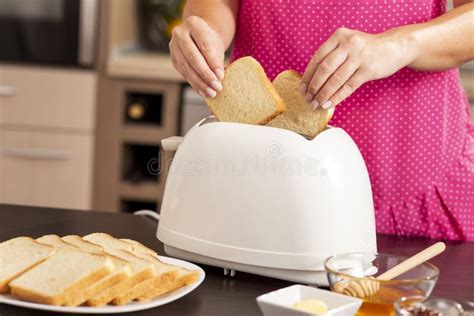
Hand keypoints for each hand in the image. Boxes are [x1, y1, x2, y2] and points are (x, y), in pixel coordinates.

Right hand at [170, 16, 225, 97]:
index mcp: (193, 24)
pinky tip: (203, 91)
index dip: (213, 62)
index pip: (204, 45)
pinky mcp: (173, 59)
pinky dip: (195, 84)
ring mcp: (173, 46)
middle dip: (206, 74)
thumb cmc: (210, 39)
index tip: (221, 76)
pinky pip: (184, 74)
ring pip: (186, 68)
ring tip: (211, 92)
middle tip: (217, 86)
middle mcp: (180, 33)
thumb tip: (218, 78)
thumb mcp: (217, 44)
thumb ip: (217, 59)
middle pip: (192, 57)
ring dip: (200, 82)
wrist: (199, 37)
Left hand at [301, 27, 415, 108]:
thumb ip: (331, 56)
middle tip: (308, 98)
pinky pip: (348, 87)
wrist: (393, 47)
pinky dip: (336, 97)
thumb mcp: (346, 44)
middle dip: (314, 86)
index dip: (308, 75)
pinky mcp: (369, 70)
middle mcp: (349, 44)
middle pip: (325, 69)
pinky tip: (329, 104)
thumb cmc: (365, 49)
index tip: (303, 87)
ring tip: (316, 103)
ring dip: (324, 94)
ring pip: (336, 80)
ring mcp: (360, 56)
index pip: (318, 57)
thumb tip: (310, 79)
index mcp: (339, 36)